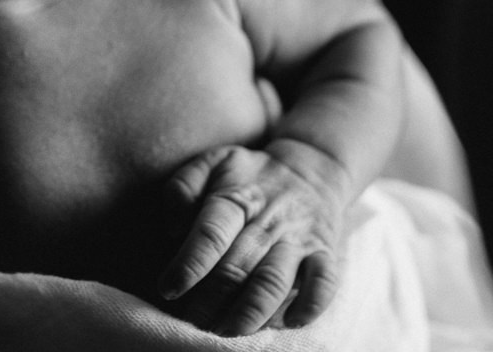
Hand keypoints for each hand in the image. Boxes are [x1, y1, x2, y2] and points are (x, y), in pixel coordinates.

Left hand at [158, 141, 346, 335]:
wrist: (311, 169)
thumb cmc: (249, 176)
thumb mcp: (212, 163)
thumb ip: (182, 187)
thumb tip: (173, 229)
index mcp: (237, 198)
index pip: (211, 235)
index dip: (188, 265)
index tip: (168, 289)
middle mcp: (269, 221)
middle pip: (237, 268)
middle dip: (210, 301)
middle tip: (193, 320)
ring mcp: (299, 239)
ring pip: (274, 282)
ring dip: (249, 313)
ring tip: (227, 329)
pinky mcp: (325, 254)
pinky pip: (324, 284)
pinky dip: (308, 307)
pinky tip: (287, 322)